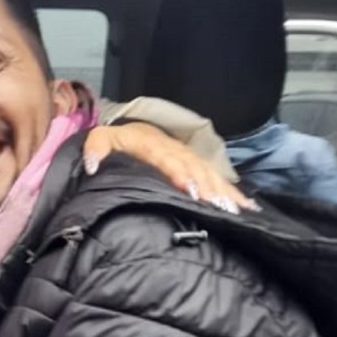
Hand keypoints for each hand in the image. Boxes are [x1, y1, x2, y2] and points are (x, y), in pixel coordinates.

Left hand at [82, 123, 256, 212]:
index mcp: (151, 145)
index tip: (190, 190)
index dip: (179, 173)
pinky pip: (217, 176)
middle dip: (207, 187)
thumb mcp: (99, 139)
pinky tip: (246, 206)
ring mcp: (189, 156)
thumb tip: (90, 166)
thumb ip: (94, 150)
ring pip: (209, 172)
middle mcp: (174, 150)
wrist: (136, 128)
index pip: (167, 159)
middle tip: (219, 206)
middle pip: (194, 168)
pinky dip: (233, 190)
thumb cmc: (117, 139)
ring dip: (222, 190)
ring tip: (234, 209)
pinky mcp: (197, 164)